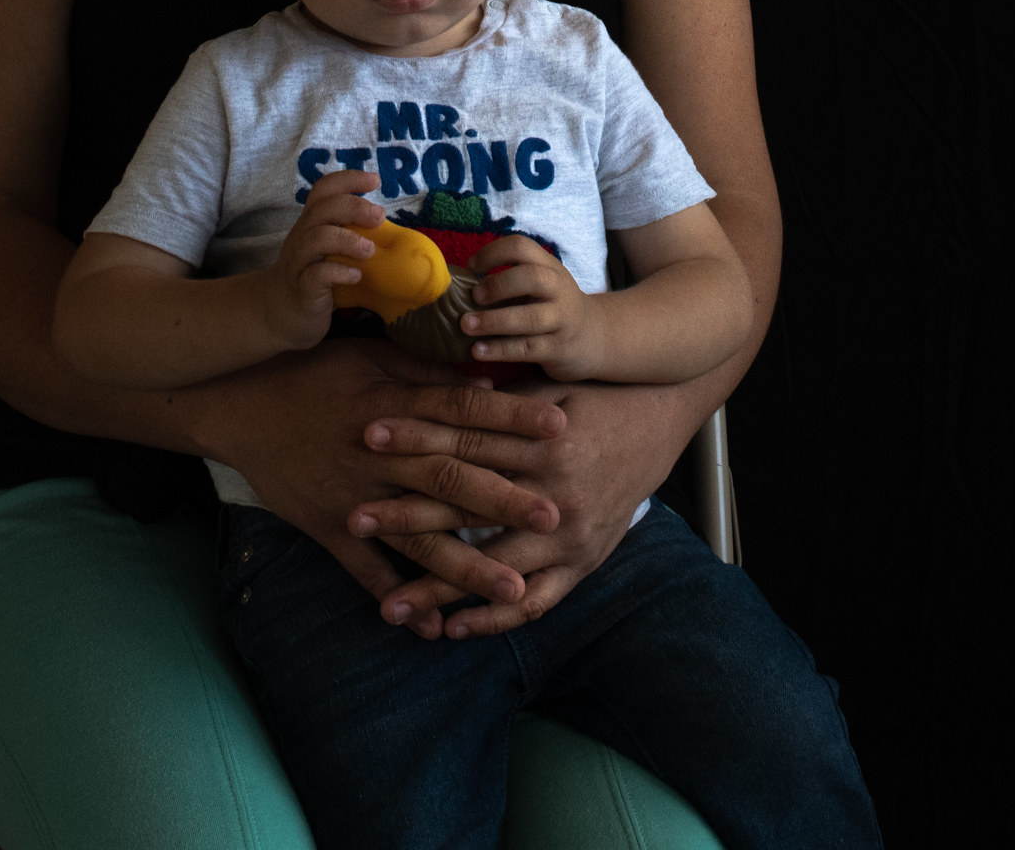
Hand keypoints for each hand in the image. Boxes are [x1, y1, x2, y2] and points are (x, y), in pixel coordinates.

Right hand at [193, 336, 569, 639]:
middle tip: (555, 516)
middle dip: (505, 500)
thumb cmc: (310, 371)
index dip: (511, 416)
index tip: (561, 424)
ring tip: (513, 589)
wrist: (238, 405)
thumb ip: (423, 368)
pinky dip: (397, 598)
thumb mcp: (369, 355)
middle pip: (451, 478)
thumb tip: (482, 373)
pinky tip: (430, 627)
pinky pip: (366, 572)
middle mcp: (380, 455)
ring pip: (419, 536)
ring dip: (467, 566)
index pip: (462, 409)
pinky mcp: (329, 528)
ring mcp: (355, 496)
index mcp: (394, 403)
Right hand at [258, 171, 388, 348]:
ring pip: (316, 238)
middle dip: (353, 207)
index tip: (375, 180)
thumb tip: (391, 228)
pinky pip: (317, 274)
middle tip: (379, 217)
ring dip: (347, 239)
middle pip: (322, 209)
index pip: (324, 189)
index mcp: (312, 223)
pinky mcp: (302, 288)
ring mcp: (299, 262)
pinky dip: (339, 272)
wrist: (280, 313)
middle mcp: (302, 236)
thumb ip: (349, 234)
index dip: (348, 179)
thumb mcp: (328, 250)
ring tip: (369, 250)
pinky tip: (356, 276)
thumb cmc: (314, 276)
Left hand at [351, 375, 701, 638]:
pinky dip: (494, 617)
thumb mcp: (547, 386)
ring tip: (390, 607)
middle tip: (355, 521)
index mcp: (543, 444)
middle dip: (407, 517)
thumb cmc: (593, 396)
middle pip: (468, 509)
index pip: (465, 440)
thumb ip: (495, 399)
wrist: (659, 419)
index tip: (366, 436)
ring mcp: (570, 537)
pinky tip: (451, 629)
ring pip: (495, 569)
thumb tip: (429, 385)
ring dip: (440, 590)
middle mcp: (555, 495)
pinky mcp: (583, 562)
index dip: (414, 437)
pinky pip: (536, 601)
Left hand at [459, 235, 604, 380]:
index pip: (521, 246)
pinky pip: (528, 348)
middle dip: (499, 285)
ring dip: (494, 321)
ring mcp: (562, 320)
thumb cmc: (551, 307)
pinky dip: (501, 350)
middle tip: (473, 296)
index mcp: (548, 266)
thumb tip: (456, 283)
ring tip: (466, 325)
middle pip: (531, 277)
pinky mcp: (559, 349)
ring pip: (530, 318)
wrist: (594, 337)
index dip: (493, 253)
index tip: (471, 268)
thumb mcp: (539, 286)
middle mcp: (558, 289)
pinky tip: (478, 351)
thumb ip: (508, 280)